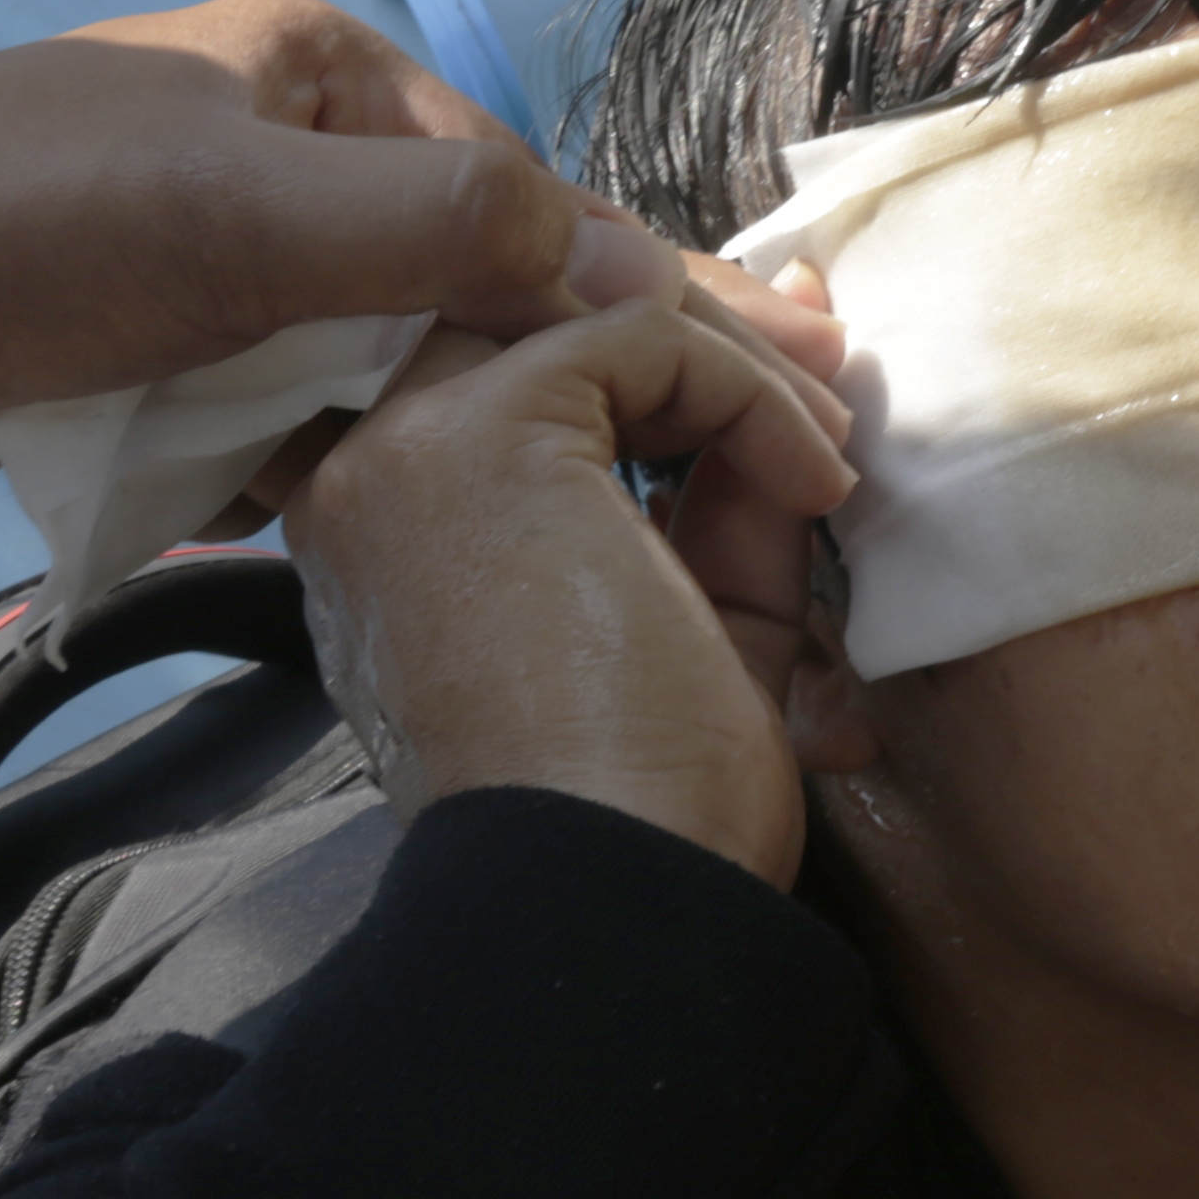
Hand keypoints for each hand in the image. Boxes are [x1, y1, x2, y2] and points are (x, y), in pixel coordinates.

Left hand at [0, 0, 795, 668]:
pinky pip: (287, 431)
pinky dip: (350, 480)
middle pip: (476, 289)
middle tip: (743, 482)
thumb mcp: (247, 214)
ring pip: (385, 370)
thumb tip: (635, 272)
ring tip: (626, 529)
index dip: (662, 296)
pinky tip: (441, 545)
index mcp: (318, 78)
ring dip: (472, 443)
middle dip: (595, 378)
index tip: (788, 386)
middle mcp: (278, 158)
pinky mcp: (145, 370)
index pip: (536, 203)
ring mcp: (209, 269)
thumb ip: (448, 240)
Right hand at [282, 300, 855, 882]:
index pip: (506, 371)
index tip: (779, 384)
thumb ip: (719, 500)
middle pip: (531, 310)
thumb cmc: (649, 806)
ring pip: (582, 303)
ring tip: (829, 438)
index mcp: (395, 536)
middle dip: (693, 321)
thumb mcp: (694, 621)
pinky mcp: (484, 435)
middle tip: (819, 368)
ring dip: (733, 347)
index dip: (653, 359)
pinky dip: (752, 393)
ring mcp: (410, 447)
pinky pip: (643, 339)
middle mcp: (369, 477)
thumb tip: (788, 373)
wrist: (617, 894)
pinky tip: (816, 480)